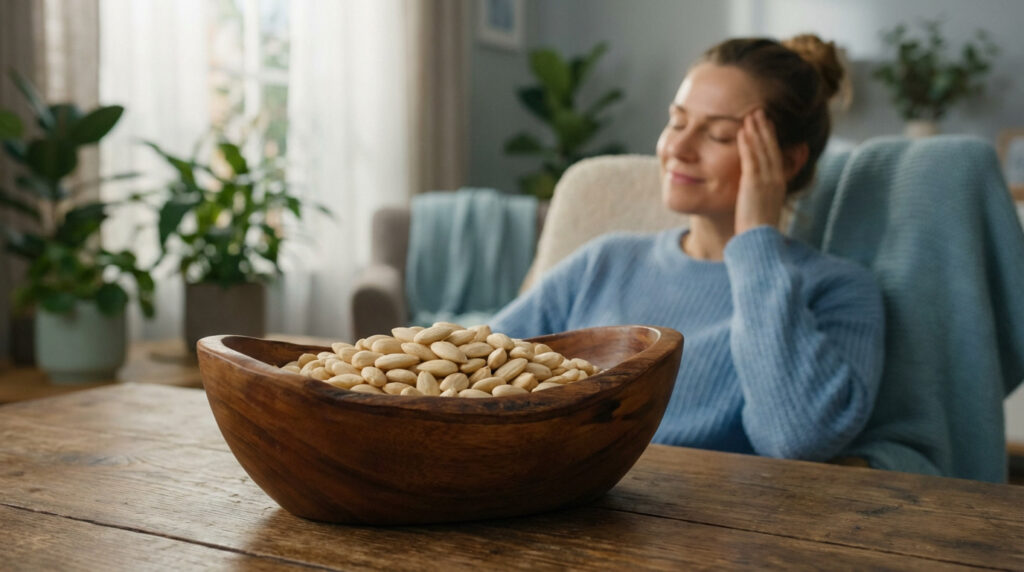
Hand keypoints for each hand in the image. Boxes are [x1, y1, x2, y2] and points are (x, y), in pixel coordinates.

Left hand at [735, 109, 786, 234]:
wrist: (759, 242)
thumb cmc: (757, 230)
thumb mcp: (763, 208)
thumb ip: (761, 196)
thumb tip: (755, 192)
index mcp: (778, 184)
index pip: (776, 155)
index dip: (771, 138)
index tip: (766, 124)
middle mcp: (776, 179)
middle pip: (771, 148)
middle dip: (766, 128)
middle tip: (760, 111)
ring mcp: (766, 181)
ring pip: (762, 150)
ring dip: (756, 130)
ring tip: (751, 114)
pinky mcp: (754, 185)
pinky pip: (751, 159)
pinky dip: (747, 144)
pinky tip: (743, 131)